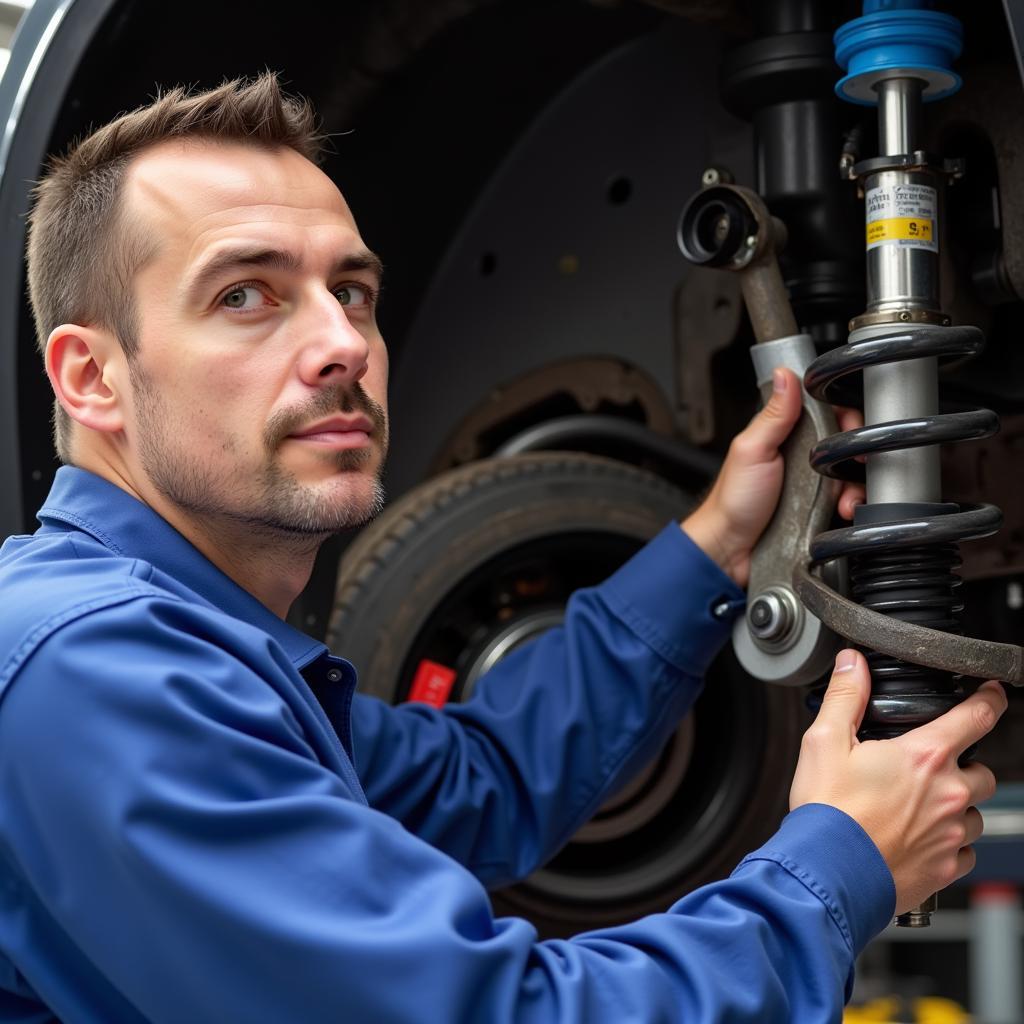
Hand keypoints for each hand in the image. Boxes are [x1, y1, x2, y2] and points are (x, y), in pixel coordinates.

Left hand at [681, 366, 863, 586]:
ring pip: (853, 476)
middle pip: (847, 445)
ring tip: (844, 499)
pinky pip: (849, 504)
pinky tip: (843, 513)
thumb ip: (772, 415)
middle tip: (855, 465)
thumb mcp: (752, 450)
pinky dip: (852, 508)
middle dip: (857, 456)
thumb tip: (785, 374)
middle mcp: (803, 458)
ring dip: (856, 486)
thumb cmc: (733, 501)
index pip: (827, 412)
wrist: (731, 551)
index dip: (845, 415)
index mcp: (785, 435)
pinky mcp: (820, 511)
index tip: (850, 425)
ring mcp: (814, 486)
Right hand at [790, 649, 1005, 914]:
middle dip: (965, 765)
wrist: (827, 873)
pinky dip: (949, 844)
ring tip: (919, 808)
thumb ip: (845, 697)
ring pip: (976, 814)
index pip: (976, 718)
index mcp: (924, 757)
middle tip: (931, 768)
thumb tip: (852, 664)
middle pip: (984, 771)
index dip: (989, 699)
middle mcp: (948, 795)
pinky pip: (965, 852)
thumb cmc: (827, 811)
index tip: (991, 693)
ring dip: (957, 807)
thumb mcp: (824, 741)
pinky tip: (918, 839)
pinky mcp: (946, 869)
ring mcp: (952, 835)